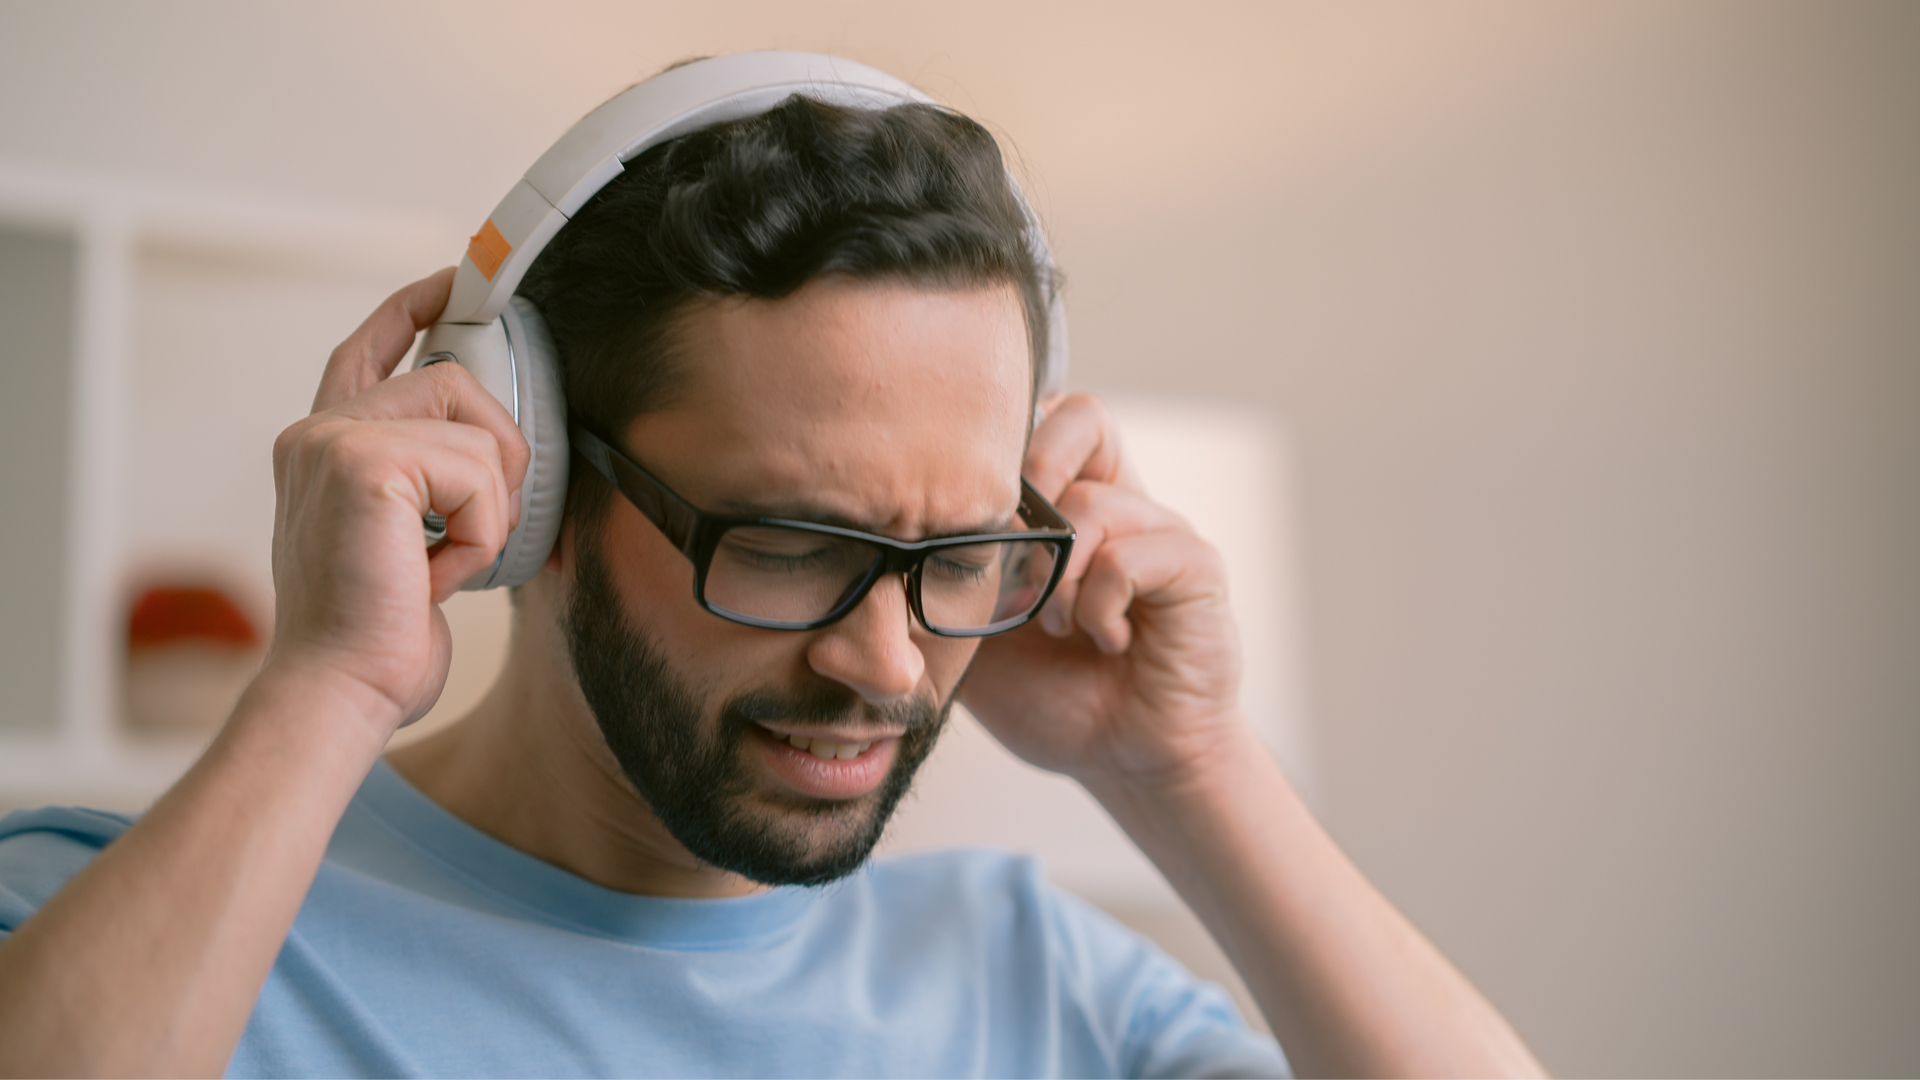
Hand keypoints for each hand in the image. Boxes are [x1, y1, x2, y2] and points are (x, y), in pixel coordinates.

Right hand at [263, 269, 528, 736]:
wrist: (338, 692)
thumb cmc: (375, 636)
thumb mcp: (405, 544)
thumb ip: (427, 486)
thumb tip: (497, 457)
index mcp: (323, 447)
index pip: (366, 351)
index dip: (412, 309)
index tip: (451, 281)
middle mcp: (317, 433)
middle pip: (455, 382)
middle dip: (498, 459)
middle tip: (475, 535)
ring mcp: (334, 442)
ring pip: (478, 433)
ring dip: (490, 510)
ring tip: (443, 564)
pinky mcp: (365, 463)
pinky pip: (480, 477)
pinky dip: (482, 536)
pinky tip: (436, 575)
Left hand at [959, 394, 1244, 786]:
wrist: (1124, 760)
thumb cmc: (1054, 696)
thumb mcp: (970, 637)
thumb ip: (935, 585)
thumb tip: (867, 552)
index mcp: (1070, 507)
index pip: (1043, 416)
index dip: (1004, 446)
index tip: (969, 511)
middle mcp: (1121, 502)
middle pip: (1083, 418)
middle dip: (1029, 481)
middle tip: (1005, 554)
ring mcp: (1162, 530)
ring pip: (1093, 504)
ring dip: (1057, 575)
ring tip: (1057, 626)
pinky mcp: (1196, 567)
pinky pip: (1131, 556)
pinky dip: (1099, 604)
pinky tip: (1102, 640)